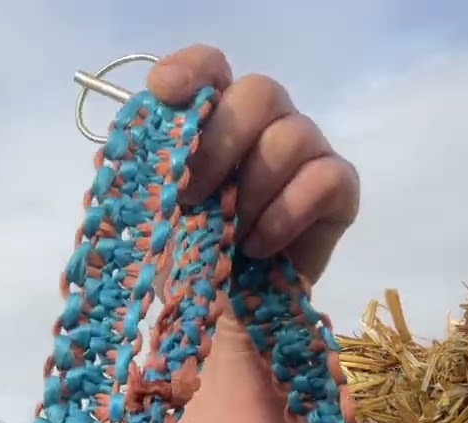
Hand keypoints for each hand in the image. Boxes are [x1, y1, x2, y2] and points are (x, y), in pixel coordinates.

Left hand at [146, 45, 359, 283]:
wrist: (221, 310)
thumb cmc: (186, 252)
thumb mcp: (151, 214)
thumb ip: (145, 175)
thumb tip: (129, 153)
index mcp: (215, 115)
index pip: (211, 67)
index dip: (191, 70)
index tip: (165, 91)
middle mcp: (265, 121)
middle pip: (259, 92)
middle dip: (219, 145)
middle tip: (189, 197)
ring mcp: (306, 151)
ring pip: (290, 136)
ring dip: (250, 191)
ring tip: (229, 234)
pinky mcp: (338, 188)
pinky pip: (323, 179)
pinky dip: (284, 215)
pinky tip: (258, 246)